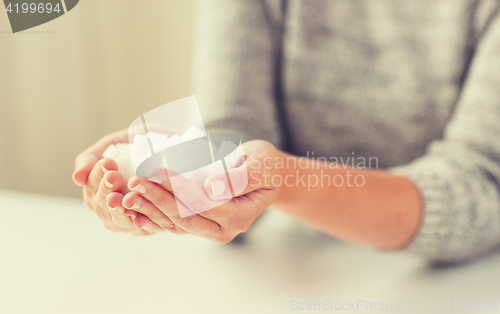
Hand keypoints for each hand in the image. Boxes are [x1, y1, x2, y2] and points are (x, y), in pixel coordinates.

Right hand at [72, 129, 162, 234]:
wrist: (178, 148)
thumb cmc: (143, 145)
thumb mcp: (114, 144)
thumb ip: (91, 157)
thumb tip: (76, 177)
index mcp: (98, 189)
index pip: (91, 186)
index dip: (97, 177)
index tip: (107, 164)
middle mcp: (111, 208)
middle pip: (102, 205)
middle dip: (106, 190)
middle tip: (114, 176)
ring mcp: (129, 220)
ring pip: (119, 220)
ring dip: (120, 209)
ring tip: (122, 197)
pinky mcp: (151, 227)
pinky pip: (144, 229)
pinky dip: (140, 224)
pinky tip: (139, 218)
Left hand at [123, 140, 282, 241]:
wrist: (270, 175)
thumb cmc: (267, 167)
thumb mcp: (260, 166)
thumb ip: (238, 179)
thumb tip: (211, 189)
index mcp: (240, 216)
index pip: (202, 204)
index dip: (178, 189)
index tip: (156, 171)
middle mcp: (225, 229)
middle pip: (185, 217)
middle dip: (157, 200)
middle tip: (135, 181)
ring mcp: (212, 229)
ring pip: (176, 223)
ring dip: (151, 208)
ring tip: (128, 191)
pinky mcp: (202, 223)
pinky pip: (175, 222)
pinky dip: (154, 214)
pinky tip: (135, 207)